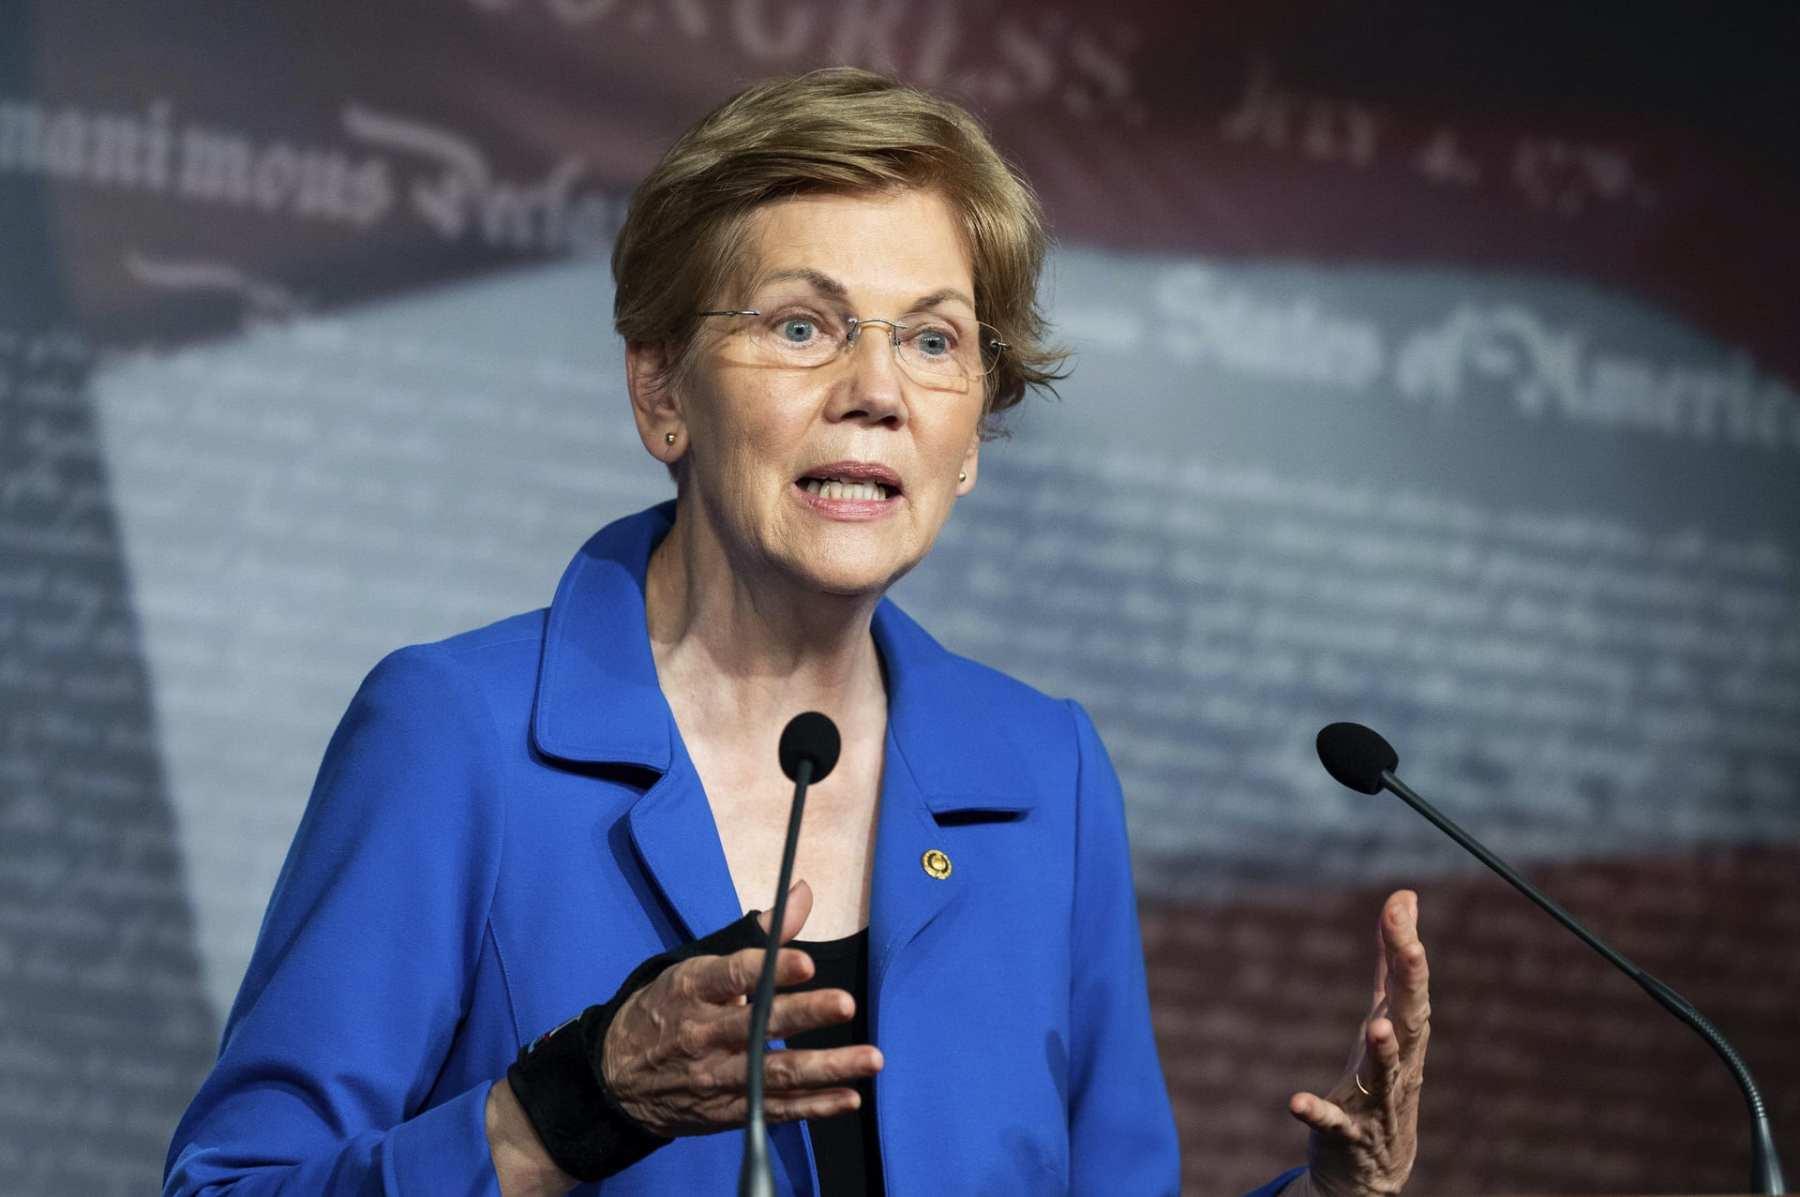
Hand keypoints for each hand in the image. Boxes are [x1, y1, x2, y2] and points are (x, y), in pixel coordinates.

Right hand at [600, 879, 882, 1137]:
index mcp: (692, 989)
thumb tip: (804, 891)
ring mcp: (714, 1078)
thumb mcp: (697, 964)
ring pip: (775, 1074)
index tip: (806, 962)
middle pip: (757, 1025)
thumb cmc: (668, 1009)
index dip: (770, 968)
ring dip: (826, 1069)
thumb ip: (760, 934)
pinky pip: (775, 1110)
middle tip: (846, 1003)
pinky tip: (848, 1097)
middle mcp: (701, 1034)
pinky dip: (814, 1107)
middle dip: (804, 1015)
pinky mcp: (726, 1111)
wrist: (615, 1078)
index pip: (733, 975)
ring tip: (870, 1059)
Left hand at [1288, 890, 1429, 1196]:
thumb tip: (1405, 898)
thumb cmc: (1380, 1081)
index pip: (1410, 985)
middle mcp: (1400, 1067)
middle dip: (1411, 985)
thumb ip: (1389, 962)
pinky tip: (1296, 1102)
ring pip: (1385, 1076)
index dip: (1405, 945)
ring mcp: (1376, 1103)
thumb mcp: (1384, 1018)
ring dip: (1382, 1052)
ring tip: (1376, 1026)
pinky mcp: (1347, 1134)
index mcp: (1405, 1035)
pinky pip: (1333, 1123)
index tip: (1399, 905)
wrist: (1372, 1168)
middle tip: (1412, 948)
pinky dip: (1317, 1112)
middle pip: (1411, 1023)